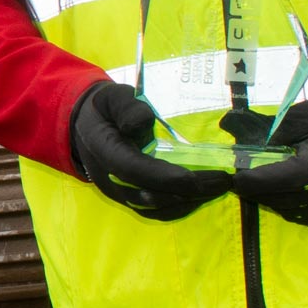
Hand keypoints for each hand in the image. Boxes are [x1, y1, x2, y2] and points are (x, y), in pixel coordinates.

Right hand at [69, 81, 230, 222]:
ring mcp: (119, 193)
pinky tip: (203, 194)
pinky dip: (181, 206)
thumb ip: (126, 106)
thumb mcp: (111, 97)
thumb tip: (143, 121)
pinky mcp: (129, 198)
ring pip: (155, 208)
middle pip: (150, 196)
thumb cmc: (104, 109)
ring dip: (189, 202)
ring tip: (219, 188)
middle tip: (224, 181)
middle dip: (189, 192)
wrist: (84, 128)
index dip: (165, 178)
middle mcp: (110, 179)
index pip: (135, 170)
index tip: (196, 177)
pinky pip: (156, 210)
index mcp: (104, 151)